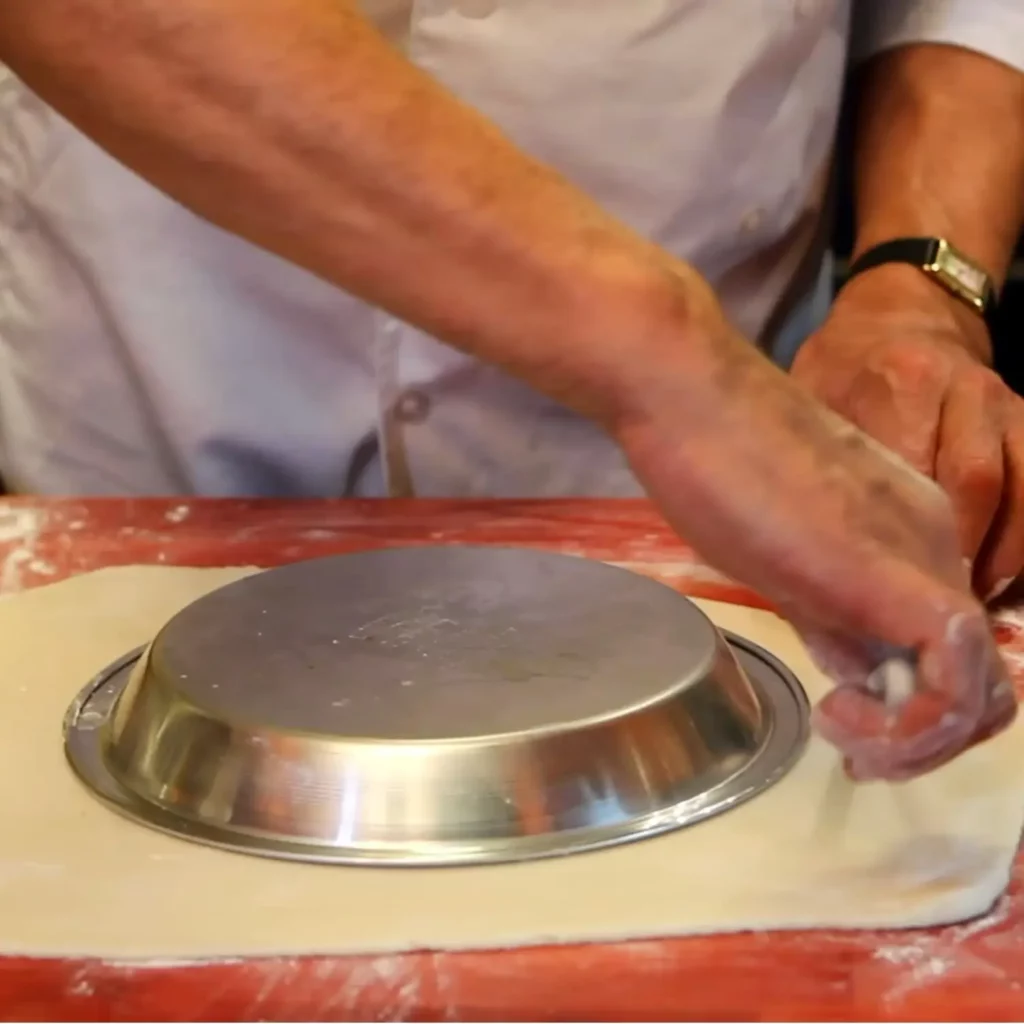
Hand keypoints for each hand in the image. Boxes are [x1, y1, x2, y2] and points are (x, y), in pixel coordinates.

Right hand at [611, 292, 1014, 780]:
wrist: (693, 394)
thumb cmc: (714, 454)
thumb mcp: (781, 549)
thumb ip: (827, 607)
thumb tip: (852, 670)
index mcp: (910, 532)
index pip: (950, 641)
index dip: (913, 704)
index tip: (845, 718)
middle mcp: (937, 546)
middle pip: (982, 675)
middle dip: (925, 735)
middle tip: (852, 742)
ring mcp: (922, 560)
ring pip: (982, 688)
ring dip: (917, 743)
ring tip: (843, 735)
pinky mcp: (891, 578)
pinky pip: (952, 682)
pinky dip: (911, 730)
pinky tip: (839, 717)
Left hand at [791, 265, 1023, 603]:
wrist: (903, 310)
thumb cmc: (842, 366)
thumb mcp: (811, 395)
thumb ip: (816, 457)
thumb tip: (809, 546)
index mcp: (897, 384)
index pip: (911, 469)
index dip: (906, 538)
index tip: (891, 590)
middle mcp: (962, 390)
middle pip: (976, 487)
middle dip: (958, 557)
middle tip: (930, 613)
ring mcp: (1004, 404)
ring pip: (1023, 492)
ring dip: (1004, 558)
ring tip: (972, 607)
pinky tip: (1005, 579)